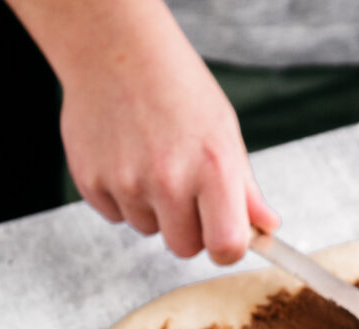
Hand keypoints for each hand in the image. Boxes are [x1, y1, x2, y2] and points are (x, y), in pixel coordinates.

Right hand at [7, 0, 278, 263]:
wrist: (116, 48)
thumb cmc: (177, 87)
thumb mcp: (224, 131)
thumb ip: (245, 188)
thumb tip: (267, 227)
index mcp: (212, 168)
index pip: (227, 246)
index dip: (228, 249)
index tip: (226, 238)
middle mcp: (168, 179)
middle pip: (185, 248)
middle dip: (189, 228)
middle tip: (185, 188)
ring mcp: (126, 182)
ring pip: (148, 230)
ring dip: (153, 209)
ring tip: (150, 160)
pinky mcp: (91, 182)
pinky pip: (115, 216)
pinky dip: (122, 197)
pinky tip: (125, 158)